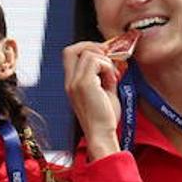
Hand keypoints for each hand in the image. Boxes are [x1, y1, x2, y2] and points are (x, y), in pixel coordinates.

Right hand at [63, 42, 120, 159]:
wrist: (101, 135)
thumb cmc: (104, 118)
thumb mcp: (104, 92)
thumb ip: (104, 76)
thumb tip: (112, 60)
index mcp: (71, 84)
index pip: (69, 55)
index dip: (85, 48)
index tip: (102, 54)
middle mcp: (70, 82)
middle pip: (71, 49)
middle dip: (91, 46)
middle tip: (107, 56)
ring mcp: (75, 82)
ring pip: (88, 53)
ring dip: (105, 61)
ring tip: (112, 77)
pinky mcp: (84, 84)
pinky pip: (97, 62)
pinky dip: (108, 67)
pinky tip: (112, 80)